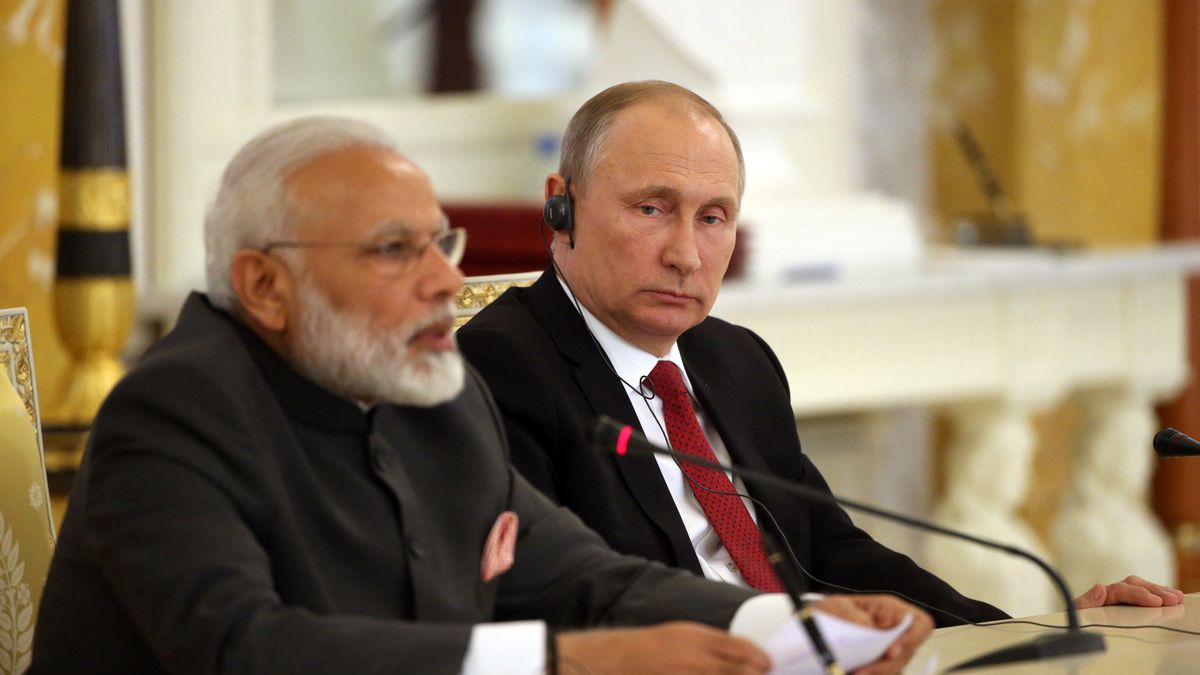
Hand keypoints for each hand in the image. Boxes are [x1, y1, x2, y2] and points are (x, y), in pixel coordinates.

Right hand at [556, 621, 770, 674]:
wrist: (608, 663)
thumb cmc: (644, 650)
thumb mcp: (679, 635)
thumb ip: (711, 643)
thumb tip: (743, 654)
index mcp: (695, 638)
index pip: (742, 649)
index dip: (759, 660)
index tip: (767, 665)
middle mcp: (695, 661)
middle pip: (743, 672)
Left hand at [811, 595, 933, 674]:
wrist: (814, 627)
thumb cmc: (831, 612)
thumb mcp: (836, 606)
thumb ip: (851, 614)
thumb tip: (867, 626)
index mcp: (890, 611)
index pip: (919, 624)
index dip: (912, 639)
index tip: (892, 652)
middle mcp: (894, 632)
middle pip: (906, 654)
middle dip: (885, 666)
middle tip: (863, 671)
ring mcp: (888, 652)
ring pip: (895, 668)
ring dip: (877, 673)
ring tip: (854, 673)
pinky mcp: (878, 666)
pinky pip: (884, 673)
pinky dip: (872, 674)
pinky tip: (854, 673)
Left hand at [1073, 575, 1184, 608]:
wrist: (1075, 622)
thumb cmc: (1078, 618)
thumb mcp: (1078, 611)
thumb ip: (1087, 601)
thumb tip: (1099, 587)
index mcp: (1103, 593)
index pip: (1123, 590)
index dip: (1139, 595)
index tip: (1155, 602)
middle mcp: (1114, 591)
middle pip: (1136, 586)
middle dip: (1155, 592)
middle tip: (1172, 599)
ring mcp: (1123, 595)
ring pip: (1143, 588)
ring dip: (1161, 591)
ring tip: (1177, 598)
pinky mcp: (1130, 602)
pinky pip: (1146, 594)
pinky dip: (1160, 594)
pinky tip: (1172, 597)